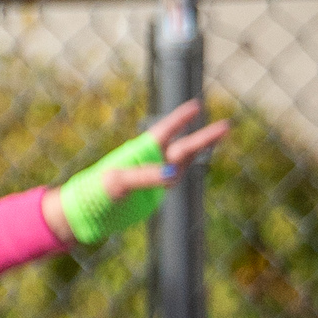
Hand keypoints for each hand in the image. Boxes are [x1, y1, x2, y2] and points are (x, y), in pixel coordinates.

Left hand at [99, 97, 227, 204]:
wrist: (90, 212)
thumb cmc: (99, 191)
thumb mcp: (120, 181)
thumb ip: (146, 176)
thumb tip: (172, 175)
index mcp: (141, 151)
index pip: (166, 131)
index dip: (181, 119)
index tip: (197, 105)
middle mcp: (151, 161)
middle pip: (183, 146)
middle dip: (204, 137)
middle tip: (227, 125)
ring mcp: (154, 176)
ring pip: (183, 161)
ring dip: (199, 150)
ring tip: (219, 135)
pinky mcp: (155, 193)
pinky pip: (174, 179)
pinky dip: (186, 169)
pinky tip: (194, 160)